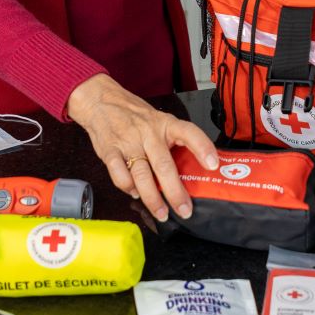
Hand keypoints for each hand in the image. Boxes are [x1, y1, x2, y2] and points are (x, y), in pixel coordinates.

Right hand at [65, 74, 218, 220]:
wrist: (101, 101)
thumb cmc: (135, 116)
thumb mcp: (159, 121)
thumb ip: (172, 142)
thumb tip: (192, 171)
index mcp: (166, 124)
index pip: (189, 133)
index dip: (203, 148)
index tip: (213, 165)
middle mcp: (149, 133)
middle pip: (164, 165)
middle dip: (175, 192)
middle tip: (185, 210)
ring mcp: (128, 142)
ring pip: (142, 175)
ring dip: (153, 198)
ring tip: (162, 213)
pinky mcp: (110, 151)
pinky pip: (120, 175)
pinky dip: (128, 188)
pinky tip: (135, 194)